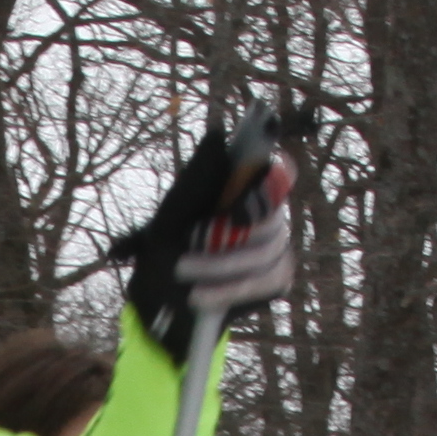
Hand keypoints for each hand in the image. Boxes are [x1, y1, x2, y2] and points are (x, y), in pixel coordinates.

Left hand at [113, 123, 298, 333]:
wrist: (158, 300)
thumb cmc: (162, 249)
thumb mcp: (166, 215)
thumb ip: (194, 180)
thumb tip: (218, 135)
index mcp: (242, 188)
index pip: (277, 172)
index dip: (269, 183)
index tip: (240, 203)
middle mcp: (265, 212)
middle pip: (271, 217)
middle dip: (226, 234)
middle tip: (188, 243)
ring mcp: (275, 245)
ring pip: (268, 251)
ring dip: (221, 264)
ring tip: (182, 272)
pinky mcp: (277, 278)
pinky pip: (267, 281)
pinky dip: (230, 290)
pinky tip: (200, 297)